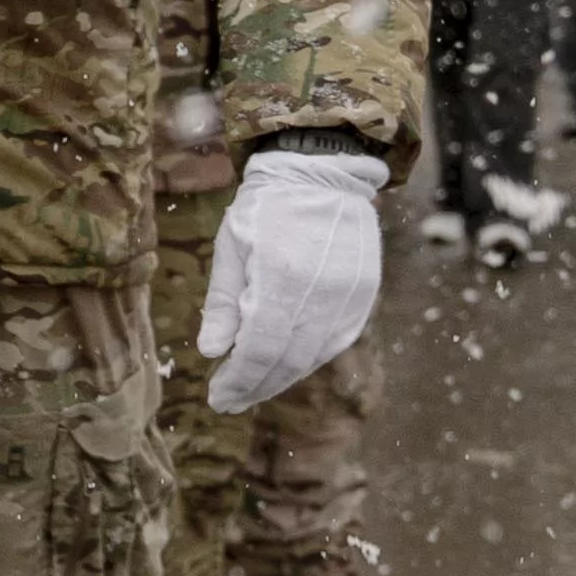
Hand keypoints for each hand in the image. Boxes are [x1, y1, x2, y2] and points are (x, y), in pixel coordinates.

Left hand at [198, 147, 387, 412]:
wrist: (324, 173)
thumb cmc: (267, 208)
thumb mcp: (232, 247)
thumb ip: (223, 303)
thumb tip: (211, 353)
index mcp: (281, 277)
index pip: (259, 349)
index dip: (238, 380)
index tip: (218, 397)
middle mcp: (321, 292)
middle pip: (287, 360)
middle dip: (256, 386)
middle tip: (230, 401)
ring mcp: (349, 296)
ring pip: (313, 356)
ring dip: (280, 378)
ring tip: (252, 388)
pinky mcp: (364, 296)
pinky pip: (335, 342)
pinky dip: (308, 359)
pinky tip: (285, 366)